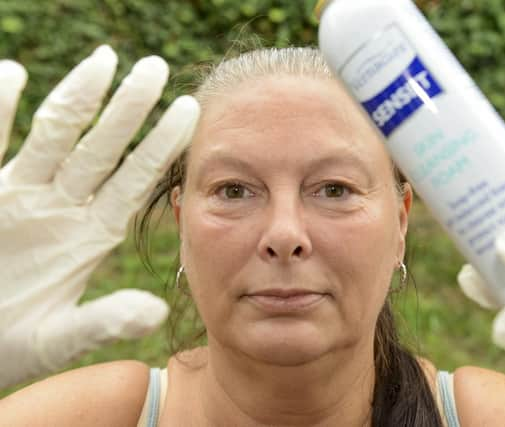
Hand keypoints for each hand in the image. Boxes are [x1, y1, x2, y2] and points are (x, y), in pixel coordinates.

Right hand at [0, 46, 198, 388]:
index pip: (134, 180)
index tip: (191, 111)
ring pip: (53, 135)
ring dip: (78, 97)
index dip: (161, 146)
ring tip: (106, 59)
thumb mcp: (61, 336)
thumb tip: (158, 312)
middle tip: (157, 68)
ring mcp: (18, 195)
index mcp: (91, 234)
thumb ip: (106, 320)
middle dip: (129, 109)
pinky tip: (13, 73)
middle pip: (102, 147)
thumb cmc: (10, 344)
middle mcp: (61, 206)